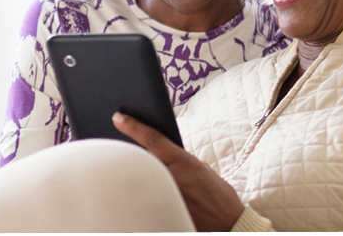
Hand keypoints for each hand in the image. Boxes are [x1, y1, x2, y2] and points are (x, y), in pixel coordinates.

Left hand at [112, 112, 244, 231]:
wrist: (228, 225)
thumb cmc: (218, 195)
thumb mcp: (201, 169)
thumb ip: (178, 159)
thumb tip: (157, 154)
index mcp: (184, 162)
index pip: (153, 139)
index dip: (133, 126)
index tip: (118, 117)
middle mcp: (172, 177)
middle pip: (141, 159)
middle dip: (130, 154)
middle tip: (114, 144)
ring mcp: (165, 194)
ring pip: (140, 179)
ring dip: (135, 174)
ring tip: (123, 170)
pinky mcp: (162, 210)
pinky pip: (145, 196)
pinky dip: (140, 192)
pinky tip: (134, 191)